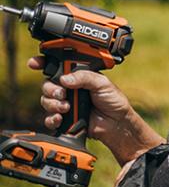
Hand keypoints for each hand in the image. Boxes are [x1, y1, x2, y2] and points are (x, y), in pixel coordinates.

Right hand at [28, 56, 163, 164]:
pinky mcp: (63, 118)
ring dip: (53, 104)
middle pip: (47, 84)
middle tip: (62, 94)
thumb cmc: (113, 100)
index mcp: (78, 75)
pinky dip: (52, 118)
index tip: (34, 63)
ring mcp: (65, 102)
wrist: (116, 122)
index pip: (57, 66)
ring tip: (66, 107)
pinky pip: (48, 118)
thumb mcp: (102, 83)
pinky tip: (61, 118)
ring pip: (46, 100)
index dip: (43, 63)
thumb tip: (65, 79)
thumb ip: (84, 77)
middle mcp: (69, 88)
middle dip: (51, 89)